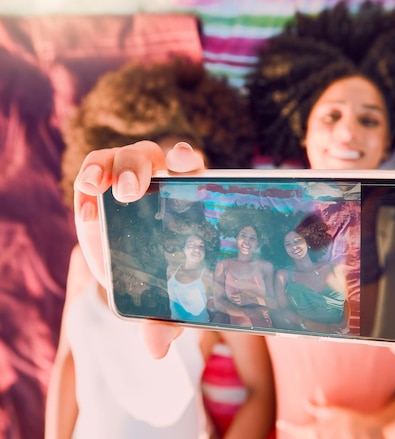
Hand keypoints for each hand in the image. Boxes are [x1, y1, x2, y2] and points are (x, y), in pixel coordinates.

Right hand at [74, 140, 204, 357]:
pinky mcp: (99, 189)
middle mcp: (158, 182)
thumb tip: (156, 349)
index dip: (188, 159)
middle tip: (131, 192)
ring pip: (117, 159)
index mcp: (186, 198)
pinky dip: (87, 185)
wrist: (133, 274)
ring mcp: (126, 181)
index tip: (185, 160)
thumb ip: (165, 319)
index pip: (191, 168)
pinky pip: (92, 174)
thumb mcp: (168, 300)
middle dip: (139, 167)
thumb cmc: (164, 278)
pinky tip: (86, 210)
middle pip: (151, 157)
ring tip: (97, 188)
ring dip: (106, 168)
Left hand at [277, 401, 384, 438]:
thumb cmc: (351, 419)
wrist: (371, 431)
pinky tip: (334, 434)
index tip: (280, 421)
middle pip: (304, 437)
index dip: (288, 425)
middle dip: (301, 432)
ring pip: (312, 438)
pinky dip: (325, 437)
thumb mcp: (333, 411)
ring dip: (313, 434)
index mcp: (316, 431)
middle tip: (303, 428)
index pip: (298, 430)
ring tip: (328, 429)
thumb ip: (317, 408)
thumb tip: (305, 400)